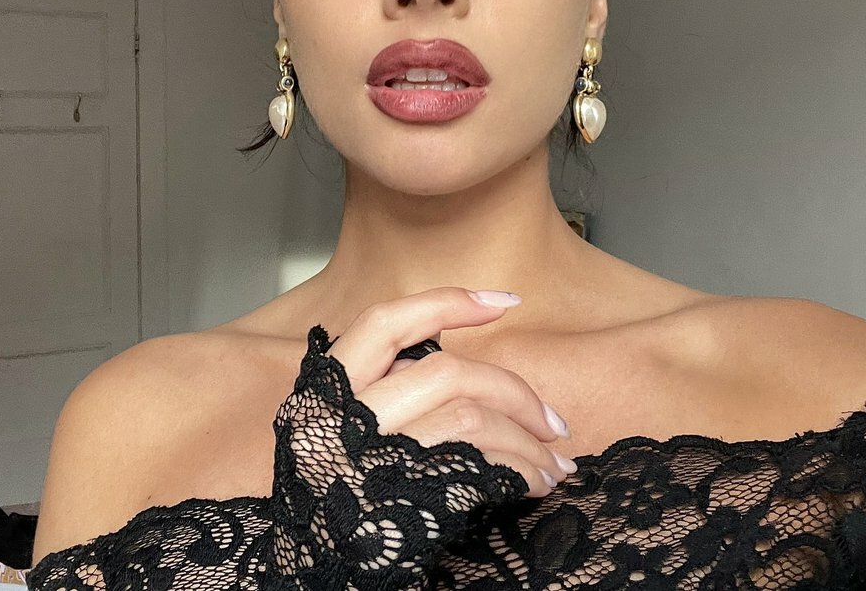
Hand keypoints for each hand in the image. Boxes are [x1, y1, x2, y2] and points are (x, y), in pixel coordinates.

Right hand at [325, 286, 574, 497]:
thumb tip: (463, 368)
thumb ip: (381, 392)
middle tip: (553, 422)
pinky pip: (477, 465)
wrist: (310, 576)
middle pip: (446, 372)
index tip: (506, 302)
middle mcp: (343, 418)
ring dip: (527, 439)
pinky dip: (519, 470)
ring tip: (554, 462)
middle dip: (514, 391)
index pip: (386, 323)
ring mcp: (372, 458)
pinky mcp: (402, 497)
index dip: (447, 304)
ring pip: (469, 417)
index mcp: (325, 391)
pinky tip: (536, 482)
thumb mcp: (338, 432)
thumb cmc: (335, 501)